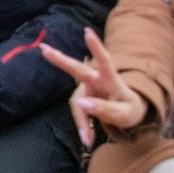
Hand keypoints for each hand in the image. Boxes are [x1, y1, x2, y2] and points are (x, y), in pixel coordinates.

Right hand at [39, 28, 147, 147]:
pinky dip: (82, 125)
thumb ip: (106, 110)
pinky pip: (78, 111)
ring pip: (77, 104)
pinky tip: (87, 138)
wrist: (128, 114)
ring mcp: (88, 88)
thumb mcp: (125, 115)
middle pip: (76, 70)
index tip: (88, 32)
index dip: (96, 47)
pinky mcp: (83, 98)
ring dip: (81, 122)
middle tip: (44, 50)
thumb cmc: (130, 110)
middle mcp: (96, 80)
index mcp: (111, 80)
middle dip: (60, 60)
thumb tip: (81, 104)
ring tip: (88, 140)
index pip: (105, 62)